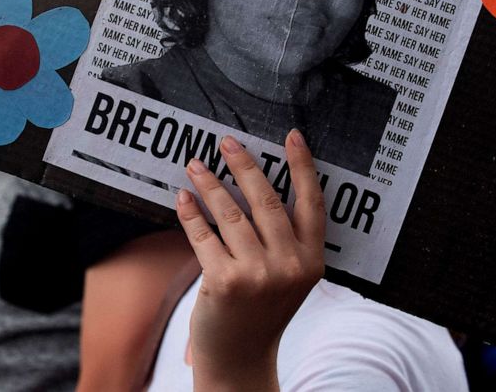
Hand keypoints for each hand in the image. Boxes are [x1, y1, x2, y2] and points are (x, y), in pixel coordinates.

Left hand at [176, 130, 325, 390]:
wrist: (241, 359)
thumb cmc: (262, 310)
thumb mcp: (289, 277)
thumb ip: (284, 239)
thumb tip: (253, 182)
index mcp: (312, 260)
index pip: (312, 203)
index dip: (303, 166)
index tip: (293, 136)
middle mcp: (289, 266)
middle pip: (267, 200)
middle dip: (244, 165)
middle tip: (226, 141)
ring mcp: (257, 275)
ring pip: (230, 214)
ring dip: (210, 184)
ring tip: (195, 165)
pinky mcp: (224, 282)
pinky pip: (203, 236)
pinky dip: (190, 213)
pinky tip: (183, 198)